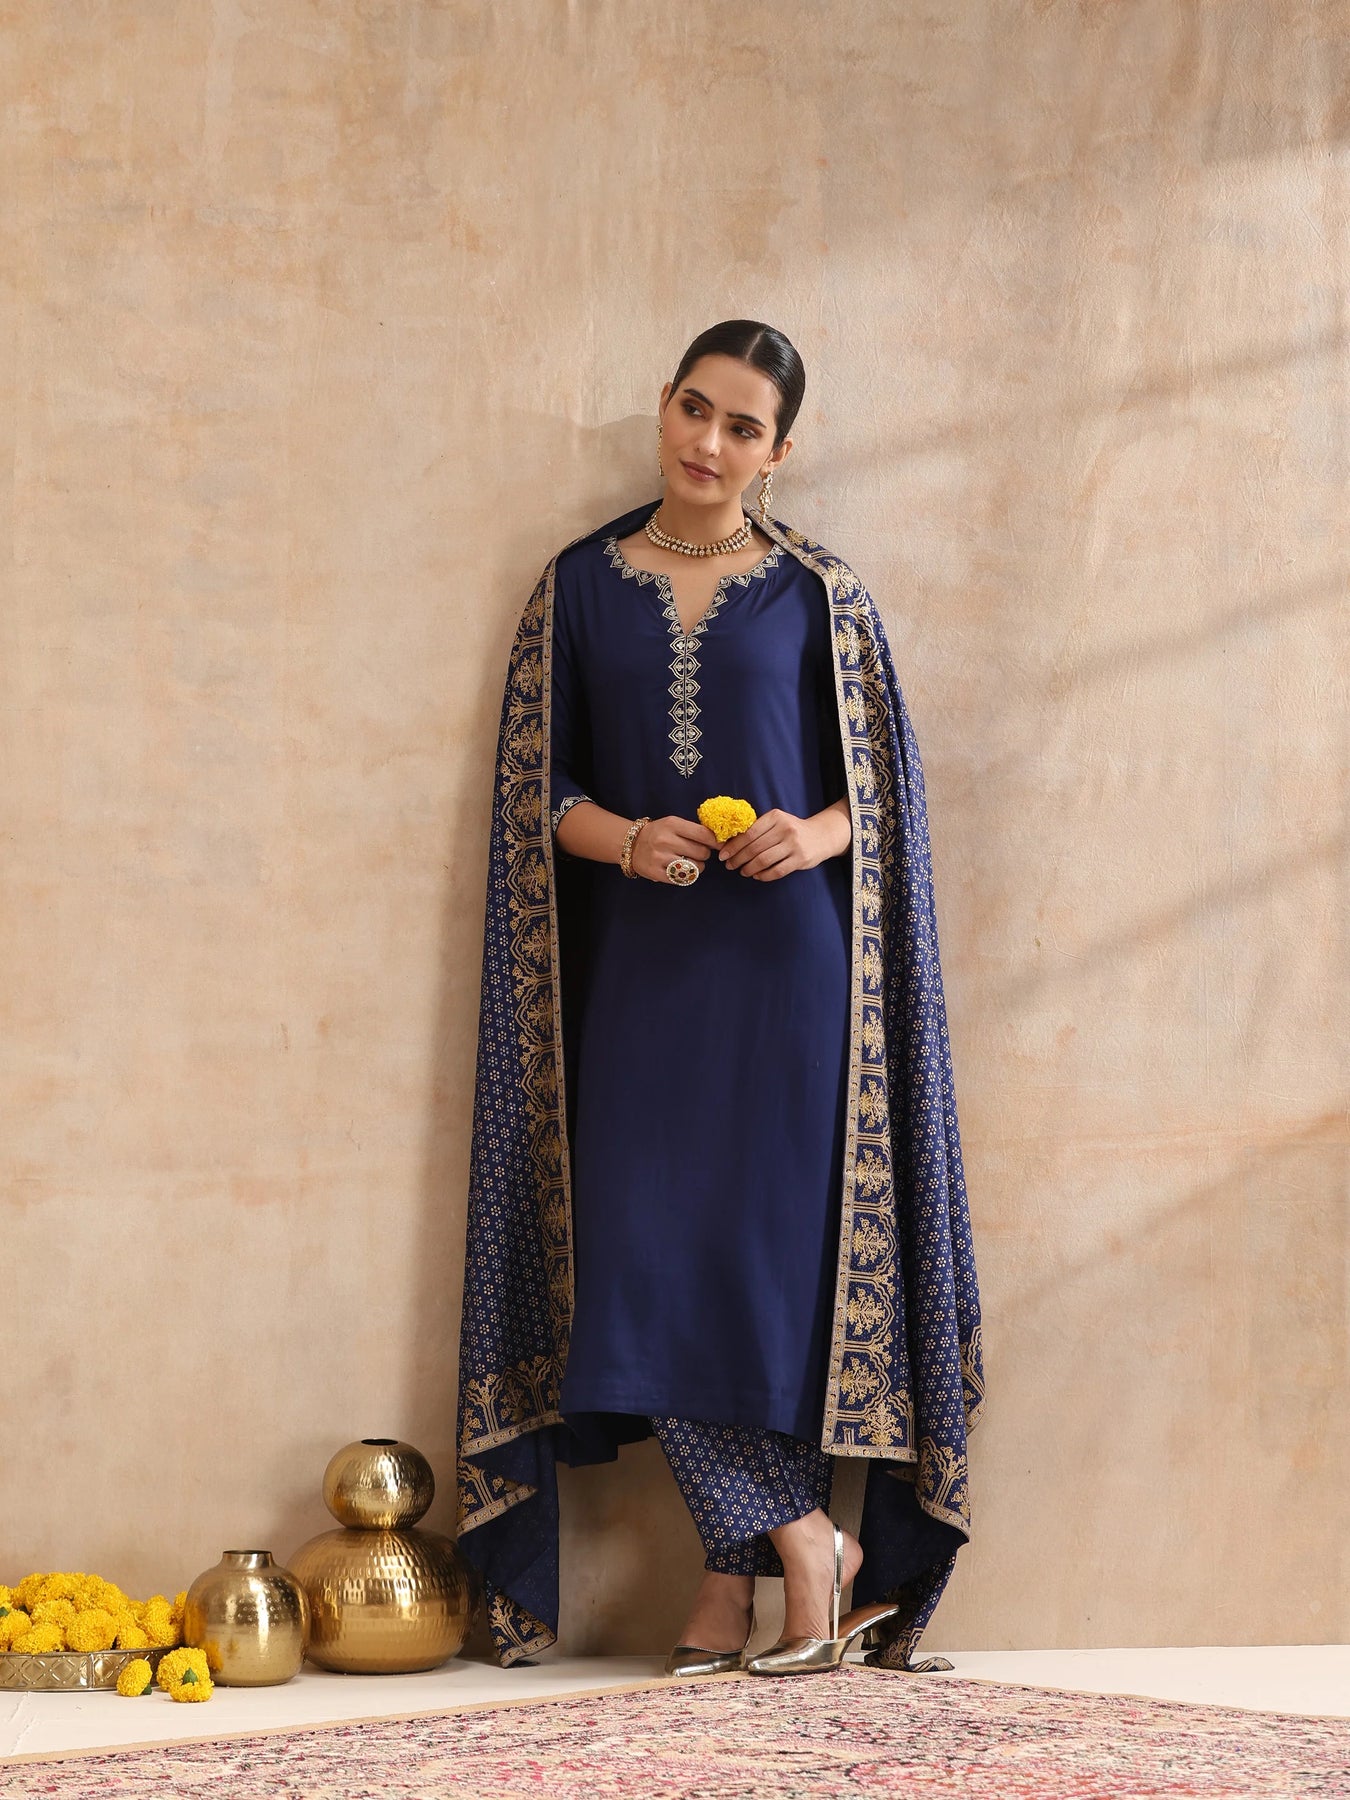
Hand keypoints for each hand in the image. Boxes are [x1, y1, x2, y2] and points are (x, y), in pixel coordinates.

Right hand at [631, 814, 718, 882]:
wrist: (630, 845)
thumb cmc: (658, 833)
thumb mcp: (672, 824)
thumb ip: (693, 830)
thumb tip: (719, 840)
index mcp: (672, 824)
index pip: (703, 834)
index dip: (715, 841)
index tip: (719, 844)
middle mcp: (665, 840)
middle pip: (701, 852)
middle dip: (705, 854)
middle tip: (699, 853)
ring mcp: (660, 857)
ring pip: (695, 867)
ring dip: (698, 866)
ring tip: (691, 862)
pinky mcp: (656, 873)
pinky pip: (682, 879)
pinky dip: (686, 876)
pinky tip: (681, 870)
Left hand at [718, 808, 836, 880]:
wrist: (821, 835)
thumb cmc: (792, 830)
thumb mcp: (777, 822)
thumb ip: (758, 830)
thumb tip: (730, 844)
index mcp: (776, 817)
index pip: (749, 833)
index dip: (734, 846)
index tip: (723, 854)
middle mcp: (785, 829)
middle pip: (755, 848)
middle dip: (738, 859)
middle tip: (729, 865)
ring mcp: (794, 844)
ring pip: (764, 860)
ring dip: (749, 868)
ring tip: (742, 872)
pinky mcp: (801, 859)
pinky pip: (777, 871)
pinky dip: (764, 875)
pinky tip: (757, 876)